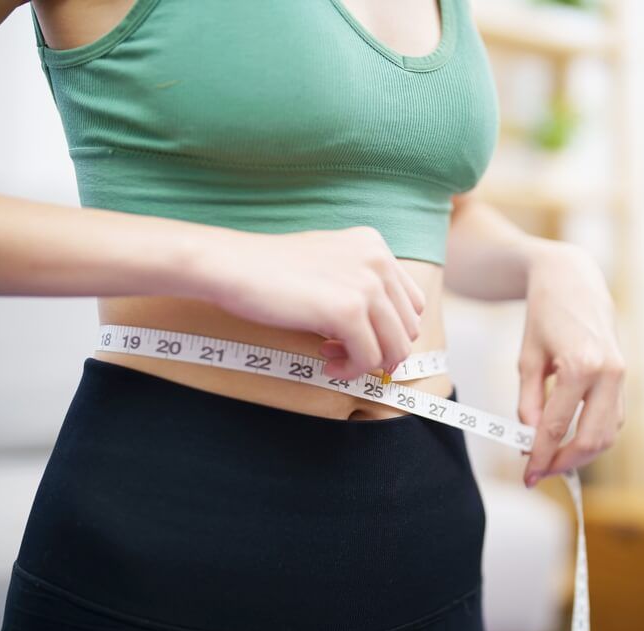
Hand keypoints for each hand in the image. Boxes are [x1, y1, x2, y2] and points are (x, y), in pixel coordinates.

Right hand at [198, 226, 424, 380]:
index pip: (411, 302)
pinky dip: (351, 371)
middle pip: (408, 327)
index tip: (360, 341)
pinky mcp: (348, 311)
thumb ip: (357, 285)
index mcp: (374, 245)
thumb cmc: (268, 269)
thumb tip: (382, 334)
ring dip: (366, 363)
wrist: (232, 265)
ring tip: (333, 360)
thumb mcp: (326, 263)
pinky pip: (369, 359)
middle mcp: (378, 260)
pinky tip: (327, 366)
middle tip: (341, 353)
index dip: (390, 330)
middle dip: (380, 349)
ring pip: (395, 347)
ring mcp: (366, 285)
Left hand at [517, 241, 625, 487]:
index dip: (539, 456)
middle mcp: (608, 373)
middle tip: (538, 473)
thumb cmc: (544, 315)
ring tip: (552, 460)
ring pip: (609, 435)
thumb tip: (529, 439)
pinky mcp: (625, 377)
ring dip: (582, 455)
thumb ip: (528, 401)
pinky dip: (594, 436)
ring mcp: (622, 376)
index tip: (526, 476)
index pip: (556, 427)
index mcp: (580, 366)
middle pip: (590, 440)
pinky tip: (570, 440)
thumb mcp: (527, 359)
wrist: (573, 281)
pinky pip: (614, 419)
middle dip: (563, 463)